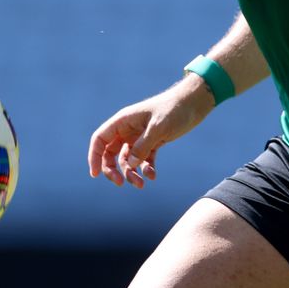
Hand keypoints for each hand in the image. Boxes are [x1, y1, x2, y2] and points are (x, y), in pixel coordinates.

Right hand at [87, 75, 212, 187]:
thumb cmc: (174, 110)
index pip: (100, 139)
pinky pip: (143, 160)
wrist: (194, 103)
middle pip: (110, 153)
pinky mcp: (153, 143)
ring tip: (142, 184)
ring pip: (127, 160)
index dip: (94, 157)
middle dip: (113, 170)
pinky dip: (146, 169)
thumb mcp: (158, 128)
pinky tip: (153, 176)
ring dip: (131, 173)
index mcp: (123, 121)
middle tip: (120, 183)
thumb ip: (142, 146)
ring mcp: (140, 137)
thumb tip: (129, 165)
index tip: (95, 174)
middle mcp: (128, 130)